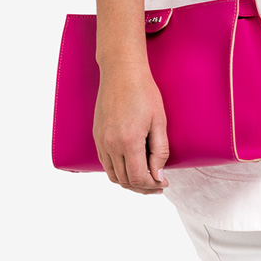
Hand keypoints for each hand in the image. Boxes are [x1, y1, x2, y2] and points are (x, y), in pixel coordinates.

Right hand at [92, 65, 169, 193]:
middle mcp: (111, 145)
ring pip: (113, 175)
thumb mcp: (159, 121)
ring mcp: (101, 141)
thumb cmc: (144, 93)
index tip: (164, 183)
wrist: (121, 72)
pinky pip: (105, 163)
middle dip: (143, 187)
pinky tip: (131, 167)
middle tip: (158, 185)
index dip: (152, 185)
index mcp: (129, 141)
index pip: (138, 178)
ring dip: (129, 182)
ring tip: (145, 180)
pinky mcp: (97, 136)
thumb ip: (160, 151)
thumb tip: (158, 175)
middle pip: (125, 181)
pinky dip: (118, 171)